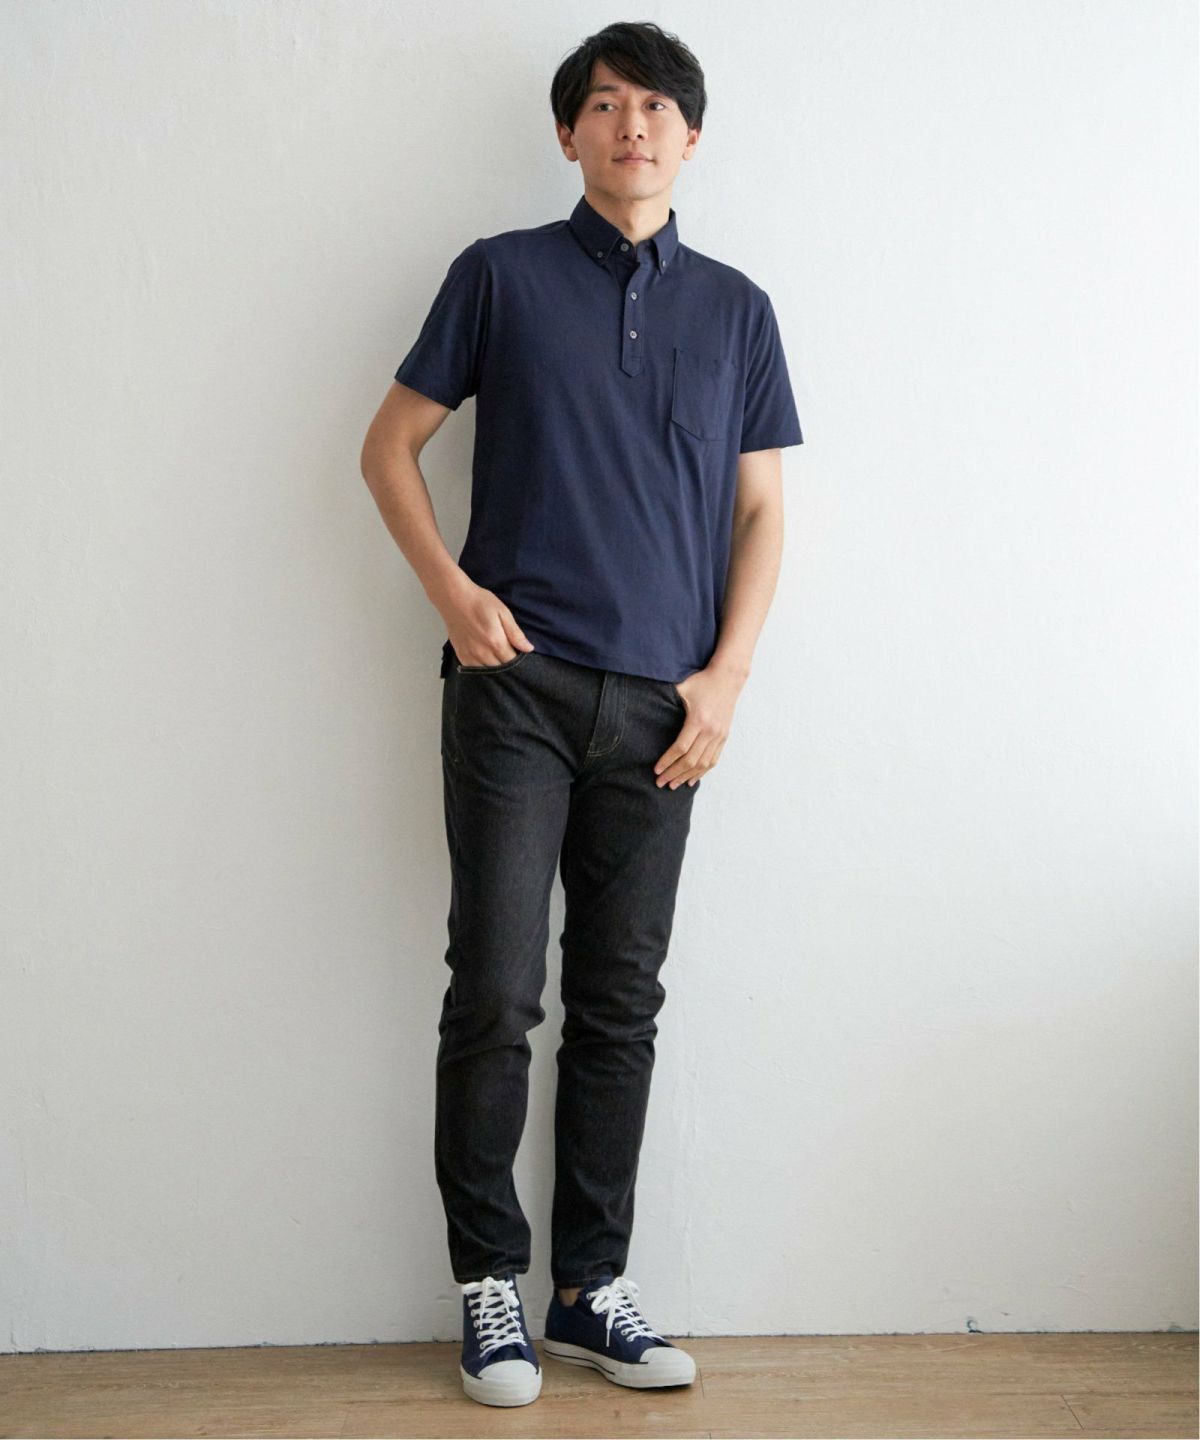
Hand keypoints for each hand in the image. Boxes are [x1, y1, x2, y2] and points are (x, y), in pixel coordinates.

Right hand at [441, 578, 534, 666]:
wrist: (454, 598)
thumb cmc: (480, 602)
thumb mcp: (503, 612)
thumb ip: (515, 633)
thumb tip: (528, 649)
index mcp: (496, 643)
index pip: (513, 662)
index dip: (519, 660)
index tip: (520, 654)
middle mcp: (483, 653)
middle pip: (501, 670)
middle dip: (508, 665)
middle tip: (509, 654)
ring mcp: (470, 656)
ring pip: (488, 673)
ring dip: (495, 668)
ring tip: (498, 657)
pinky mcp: (461, 656)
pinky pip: (475, 670)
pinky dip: (483, 668)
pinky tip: (486, 659)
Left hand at [653, 661, 744, 788]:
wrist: (728, 678)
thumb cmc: (701, 682)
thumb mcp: (682, 687)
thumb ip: (665, 697)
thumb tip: (643, 702)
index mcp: (698, 720)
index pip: (680, 748)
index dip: (667, 761)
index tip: (656, 770)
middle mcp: (710, 731)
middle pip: (690, 760)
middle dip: (673, 773)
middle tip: (660, 783)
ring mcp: (719, 735)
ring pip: (703, 764)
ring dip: (687, 776)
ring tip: (673, 785)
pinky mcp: (724, 737)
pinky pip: (713, 760)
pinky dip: (702, 772)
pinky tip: (691, 780)